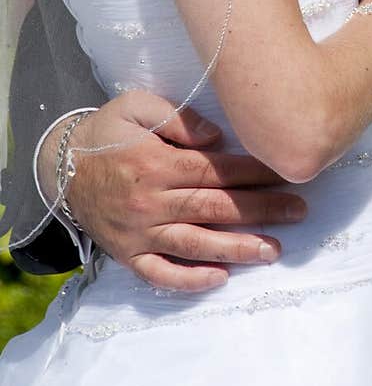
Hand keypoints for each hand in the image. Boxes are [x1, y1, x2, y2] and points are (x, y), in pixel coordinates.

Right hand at [44, 91, 306, 291]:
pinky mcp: (128, 254)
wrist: (58, 166)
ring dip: (238, 248)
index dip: (254, 174)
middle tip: (299, 211)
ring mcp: (139, 233)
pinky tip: (220, 278)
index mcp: (156, 163)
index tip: (287, 174)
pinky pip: (160, 274)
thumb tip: (218, 137)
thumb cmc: (106, 131)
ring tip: (274, 249)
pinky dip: (189, 280)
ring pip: (195, 244)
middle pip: (215, 209)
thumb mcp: (137, 106)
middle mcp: (150, 202)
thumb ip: (179, 118)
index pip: (215, 172)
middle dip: (261, 210)